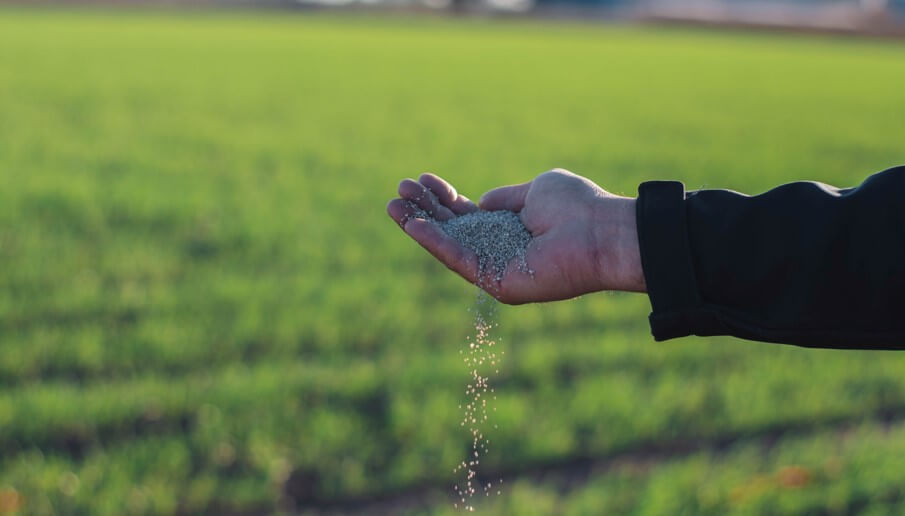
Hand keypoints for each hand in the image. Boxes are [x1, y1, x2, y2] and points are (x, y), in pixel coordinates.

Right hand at [386, 169, 645, 303]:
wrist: (601, 232)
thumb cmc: (577, 206)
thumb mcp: (535, 190)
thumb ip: (504, 198)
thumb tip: (481, 201)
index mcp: (510, 228)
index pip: (467, 214)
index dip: (443, 197)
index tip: (422, 179)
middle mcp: (501, 250)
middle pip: (452, 229)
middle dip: (424, 209)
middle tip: (399, 189)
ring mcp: (497, 269)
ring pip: (449, 246)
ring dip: (420, 226)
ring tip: (393, 205)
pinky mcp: (498, 283)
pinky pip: (460, 261)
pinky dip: (436, 243)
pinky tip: (415, 225)